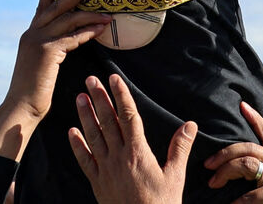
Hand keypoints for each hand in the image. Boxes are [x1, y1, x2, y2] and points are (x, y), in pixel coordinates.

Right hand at [0, 0, 110, 161]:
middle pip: (56, 6)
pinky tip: (101, 28)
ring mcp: (39, 40)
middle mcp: (32, 32)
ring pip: (67, 19)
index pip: (42, 7)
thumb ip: (47, 49)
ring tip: (106, 10)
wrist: (21, 107)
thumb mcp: (37, 64)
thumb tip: (60, 43)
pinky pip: (72, 37)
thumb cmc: (31, 91)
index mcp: (30, 34)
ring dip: (89, 13)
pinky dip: (88, 31)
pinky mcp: (48, 51)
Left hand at [69, 74, 194, 203]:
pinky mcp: (98, 183)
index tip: (114, 78)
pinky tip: (71, 132)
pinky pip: (85, 161)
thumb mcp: (175, 176)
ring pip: (93, 137)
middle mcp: (119, 157)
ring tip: (80, 97)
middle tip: (91, 79)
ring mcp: (106, 170)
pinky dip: (77, 146)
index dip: (121, 95)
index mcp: (138, 152)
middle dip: (99, 98)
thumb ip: (180, 148)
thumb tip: (191, 125)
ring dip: (86, 116)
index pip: (128, 116)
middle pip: (108, 121)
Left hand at [203, 102, 262, 203]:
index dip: (256, 119)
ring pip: (247, 165)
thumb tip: (238, 164)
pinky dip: (238, 201)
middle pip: (249, 148)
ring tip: (213, 183)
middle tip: (208, 164)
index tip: (243, 105)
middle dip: (225, 153)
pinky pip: (252, 195)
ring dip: (225, 172)